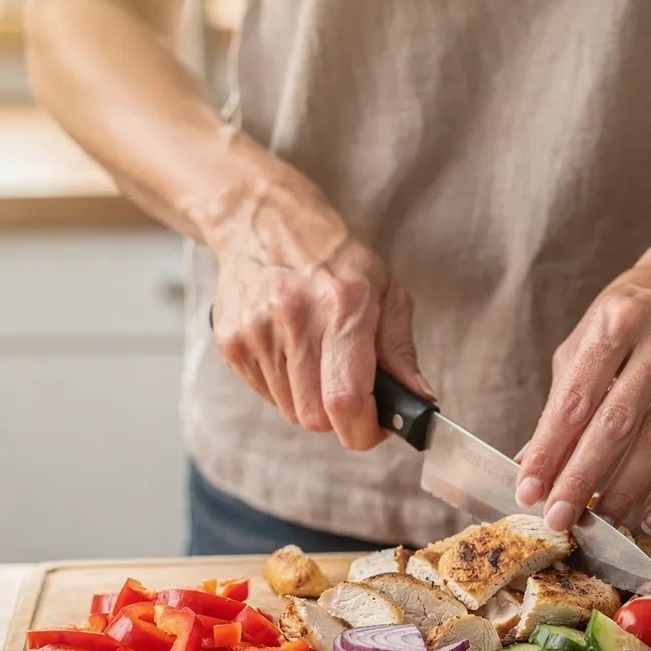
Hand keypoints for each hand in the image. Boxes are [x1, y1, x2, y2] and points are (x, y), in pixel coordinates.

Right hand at [207, 182, 429, 449]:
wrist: (265, 221)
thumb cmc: (335, 257)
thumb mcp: (386, 289)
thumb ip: (400, 350)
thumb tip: (419, 401)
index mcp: (342, 306)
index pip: (345, 399)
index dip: (363, 430)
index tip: (375, 428)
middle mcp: (294, 318)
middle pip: (315, 416)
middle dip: (340, 418)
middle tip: (352, 391)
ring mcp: (256, 331)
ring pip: (290, 410)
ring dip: (312, 401)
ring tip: (320, 360)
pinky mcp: (231, 341)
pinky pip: (265, 394)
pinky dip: (285, 387)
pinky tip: (293, 352)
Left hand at [515, 252, 650, 535]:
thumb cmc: (633, 311)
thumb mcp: (590, 336)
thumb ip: (564, 396)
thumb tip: (533, 459)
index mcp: (616, 321)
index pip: (575, 399)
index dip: (549, 449)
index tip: (528, 489)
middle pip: (616, 424)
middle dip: (582, 477)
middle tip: (558, 519)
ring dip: (625, 490)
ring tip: (601, 523)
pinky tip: (650, 516)